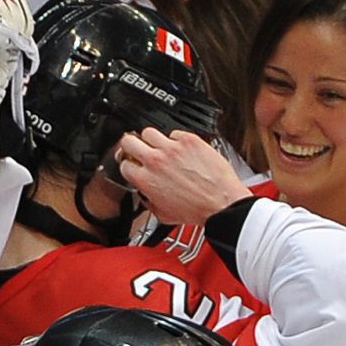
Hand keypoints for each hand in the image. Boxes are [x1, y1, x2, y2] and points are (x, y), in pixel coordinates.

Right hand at [116, 128, 249, 224]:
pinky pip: (175, 132)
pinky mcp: (190, 140)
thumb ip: (147, 200)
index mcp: (145, 180)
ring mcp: (172, 148)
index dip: (128, 165)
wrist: (222, 203)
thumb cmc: (196, 210)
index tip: (133, 165)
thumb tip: (145, 194)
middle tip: (138, 150)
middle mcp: (155, 161)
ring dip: (151, 139)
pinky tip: (181, 148)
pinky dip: (176, 139)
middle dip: (131, 146)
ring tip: (159, 147)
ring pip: (149, 131)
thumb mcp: (162, 214)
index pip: (123, 164)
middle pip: (128, 141)